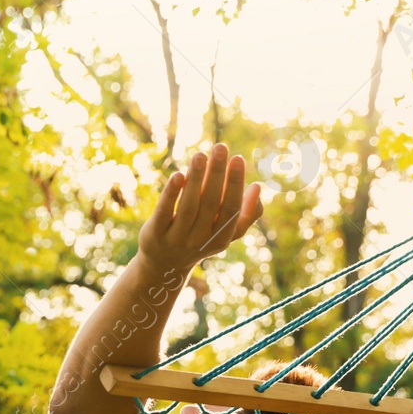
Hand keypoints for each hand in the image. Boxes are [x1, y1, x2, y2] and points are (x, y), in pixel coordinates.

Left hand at [138, 144, 262, 271]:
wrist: (164, 266)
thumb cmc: (200, 238)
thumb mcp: (224, 233)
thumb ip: (245, 214)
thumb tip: (257, 187)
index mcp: (221, 239)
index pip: (232, 210)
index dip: (235, 185)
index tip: (238, 158)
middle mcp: (200, 241)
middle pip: (211, 205)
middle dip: (217, 175)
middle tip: (220, 147)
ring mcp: (176, 240)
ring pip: (189, 207)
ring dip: (196, 179)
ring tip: (201, 155)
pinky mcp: (154, 235)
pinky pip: (163, 212)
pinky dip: (171, 194)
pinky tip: (178, 175)